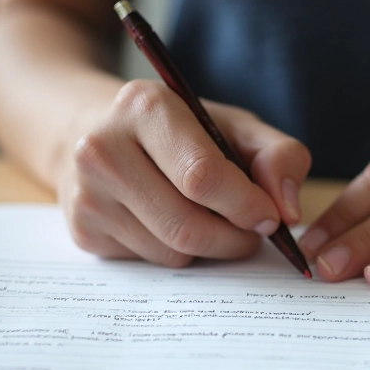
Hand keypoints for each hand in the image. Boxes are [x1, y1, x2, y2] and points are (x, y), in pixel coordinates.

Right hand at [58, 79, 310, 265]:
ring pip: (170, 251)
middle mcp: (101, 148)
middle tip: (252, 231)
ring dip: (209, 248)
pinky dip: (178, 252)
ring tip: (216, 221)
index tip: (270, 216)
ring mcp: (85, 193)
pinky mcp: (82, 230)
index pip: (202, 175)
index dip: (246, 205)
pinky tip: (174, 222)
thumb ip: (278, 155)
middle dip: (234, 237)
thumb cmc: (181, 131)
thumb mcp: (235, 126)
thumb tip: (288, 210)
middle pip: (187, 224)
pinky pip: (150, 262)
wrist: (100, 132)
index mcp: (143, 107)